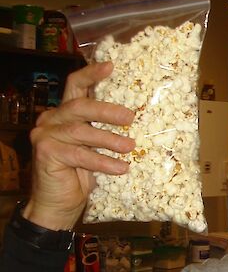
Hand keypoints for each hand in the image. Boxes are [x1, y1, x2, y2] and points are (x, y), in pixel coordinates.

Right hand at [25, 62, 135, 229]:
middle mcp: (52, 119)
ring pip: (81, 131)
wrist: (59, 205)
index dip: (92, 74)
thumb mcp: (96, 150)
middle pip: (80, 105)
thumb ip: (105, 132)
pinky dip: (102, 161)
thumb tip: (137, 123)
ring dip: (109, 139)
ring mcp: (46, 135)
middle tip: (131, 117)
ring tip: (130, 147)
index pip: (76, 86)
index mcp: (65, 113)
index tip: (112, 66)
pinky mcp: (46, 152)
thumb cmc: (81, 177)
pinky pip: (79, 154)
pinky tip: (120, 168)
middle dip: (107, 110)